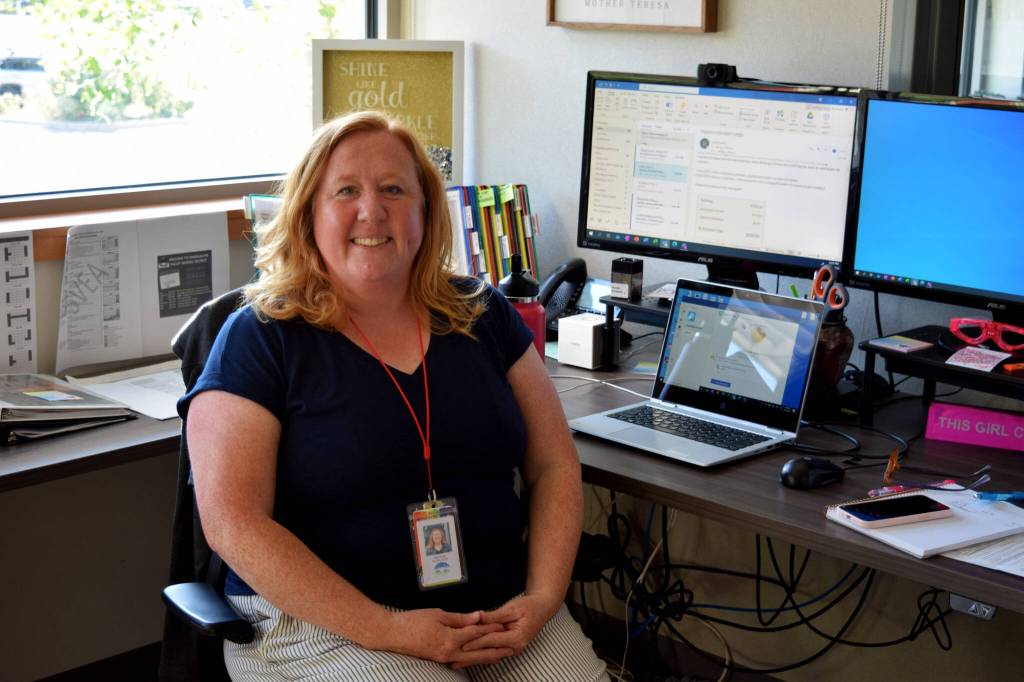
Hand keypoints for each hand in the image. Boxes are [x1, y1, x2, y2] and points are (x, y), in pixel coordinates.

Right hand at [375, 608, 514, 666]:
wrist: (392, 634)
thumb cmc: (413, 621)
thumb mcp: (438, 614)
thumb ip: (460, 618)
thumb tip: (478, 617)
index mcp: (450, 638)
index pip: (477, 633)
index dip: (492, 629)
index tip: (505, 626)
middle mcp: (449, 652)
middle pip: (478, 652)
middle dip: (496, 650)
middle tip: (512, 648)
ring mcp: (444, 659)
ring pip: (471, 660)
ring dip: (486, 657)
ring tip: (501, 655)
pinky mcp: (439, 660)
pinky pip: (460, 661)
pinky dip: (472, 659)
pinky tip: (479, 657)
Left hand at [455, 594, 554, 667]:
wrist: (542, 608)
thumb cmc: (529, 607)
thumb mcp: (512, 608)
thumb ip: (495, 616)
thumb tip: (479, 618)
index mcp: (517, 638)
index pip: (491, 640)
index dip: (476, 642)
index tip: (462, 644)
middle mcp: (515, 647)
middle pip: (489, 652)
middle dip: (471, 657)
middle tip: (454, 660)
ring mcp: (512, 648)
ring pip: (490, 654)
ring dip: (474, 658)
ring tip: (457, 662)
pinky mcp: (508, 646)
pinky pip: (493, 650)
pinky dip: (481, 653)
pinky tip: (469, 656)